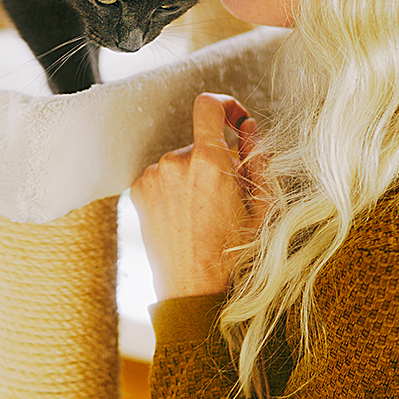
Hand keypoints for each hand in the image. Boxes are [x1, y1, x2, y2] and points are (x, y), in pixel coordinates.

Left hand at [131, 93, 262, 300]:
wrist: (194, 293)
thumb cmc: (234, 255)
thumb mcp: (261, 207)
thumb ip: (257, 160)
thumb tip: (249, 129)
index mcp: (209, 163)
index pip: (208, 106)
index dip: (225, 105)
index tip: (234, 120)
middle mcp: (175, 163)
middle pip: (200, 142)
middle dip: (216, 160)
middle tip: (226, 197)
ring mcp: (151, 176)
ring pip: (181, 161)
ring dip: (194, 176)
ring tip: (203, 214)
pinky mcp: (136, 190)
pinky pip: (161, 175)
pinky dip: (174, 188)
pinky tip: (183, 217)